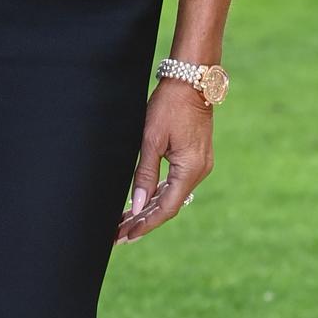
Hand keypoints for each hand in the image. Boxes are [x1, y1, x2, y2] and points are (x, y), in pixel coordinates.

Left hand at [114, 79, 215, 243]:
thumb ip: (144, 174)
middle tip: (118, 236)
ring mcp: (199, 166)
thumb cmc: (169, 106)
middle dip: (142, 221)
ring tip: (124, 224)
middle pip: (168, 206)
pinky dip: (157, 195)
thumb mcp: (150, 140)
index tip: (126, 236)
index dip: (145, 224)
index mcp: (190, 170)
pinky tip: (141, 203)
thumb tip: (137, 205)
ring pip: (171, 196)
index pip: (165, 208)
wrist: (192, 81)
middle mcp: (199, 172)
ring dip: (149, 210)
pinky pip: (175, 184)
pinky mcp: (195, 159)